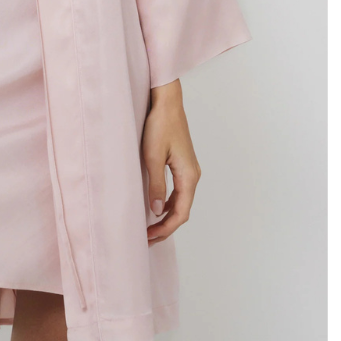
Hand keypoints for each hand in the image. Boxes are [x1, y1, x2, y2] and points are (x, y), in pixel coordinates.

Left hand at [141, 79, 200, 243]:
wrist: (166, 102)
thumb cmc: (159, 125)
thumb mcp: (153, 156)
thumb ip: (156, 185)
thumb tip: (157, 211)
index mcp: (189, 176)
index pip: (181, 213)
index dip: (166, 229)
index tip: (149, 237)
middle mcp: (193, 175)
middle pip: (182, 210)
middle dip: (166, 227)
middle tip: (147, 238)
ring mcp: (189, 169)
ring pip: (181, 201)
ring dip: (167, 216)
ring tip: (150, 227)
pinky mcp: (182, 163)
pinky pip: (178, 190)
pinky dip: (169, 203)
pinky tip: (156, 206)